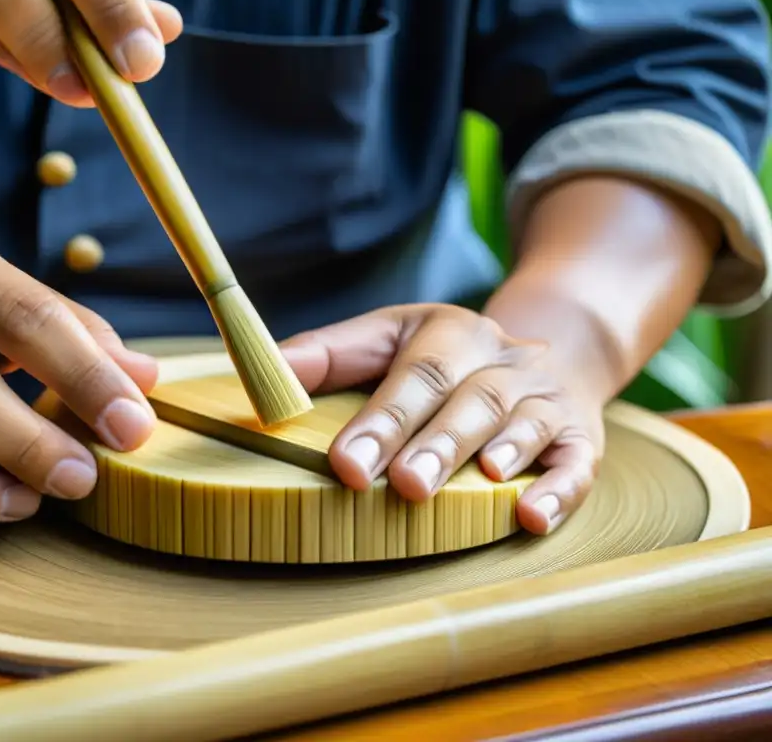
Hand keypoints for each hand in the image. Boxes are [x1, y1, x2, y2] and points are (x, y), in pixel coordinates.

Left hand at [279, 305, 606, 534]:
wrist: (556, 348)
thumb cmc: (447, 357)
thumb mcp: (391, 337)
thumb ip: (330, 354)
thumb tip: (268, 373)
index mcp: (452, 333)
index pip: (417, 374)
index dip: (383, 419)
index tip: (346, 464)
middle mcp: (503, 362)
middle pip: (472, 400)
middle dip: (437, 444)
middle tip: (405, 485)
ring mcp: (546, 400)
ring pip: (527, 424)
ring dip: (502, 453)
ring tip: (476, 484)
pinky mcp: (582, 438)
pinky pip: (579, 463)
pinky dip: (559, 489)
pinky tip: (531, 516)